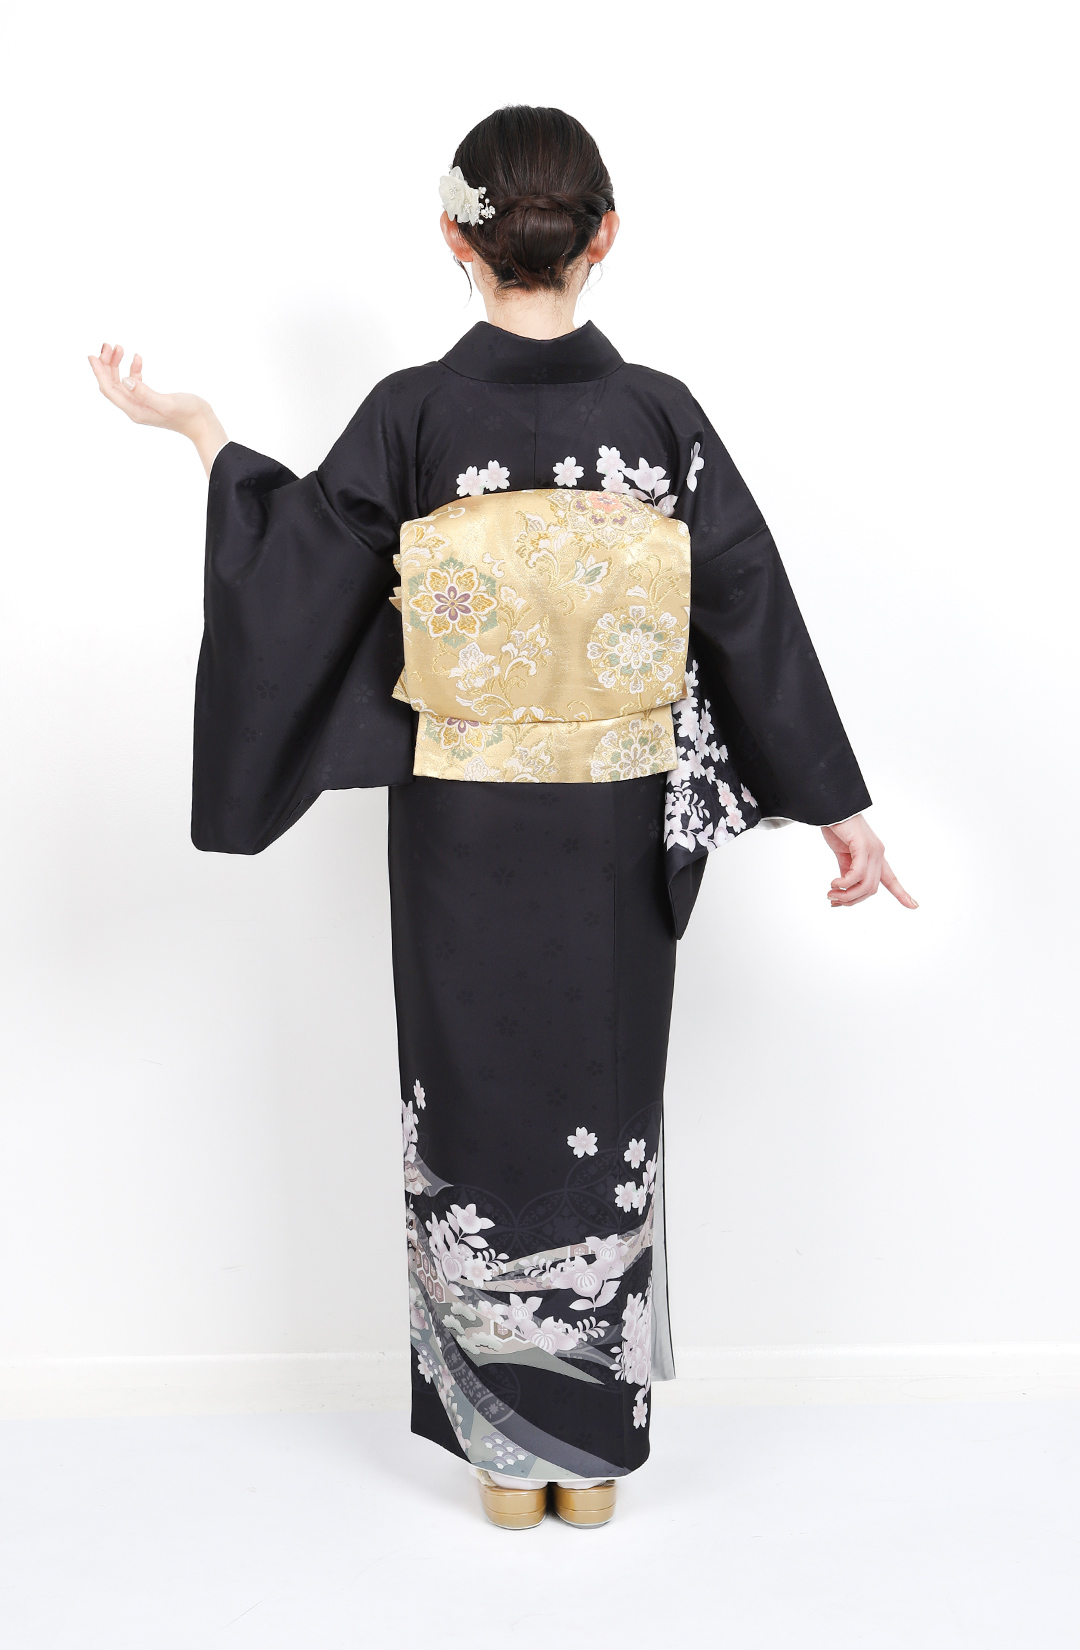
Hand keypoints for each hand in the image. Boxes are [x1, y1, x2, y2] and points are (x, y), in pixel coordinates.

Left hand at [87, 344, 226, 475]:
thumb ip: (145, 393)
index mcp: (135, 410)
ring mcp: (142, 404)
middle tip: (108, 345)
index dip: (99, 373)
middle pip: (112, 384)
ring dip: (117, 365)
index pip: (110, 390)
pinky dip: (134, 369)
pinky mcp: (150, 399)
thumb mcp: (167, 402)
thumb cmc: (188, 414)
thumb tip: (125, 380)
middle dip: (106, 365)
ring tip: (119, 347)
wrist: (203, 424)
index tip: (92, 355)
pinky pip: (135, 382)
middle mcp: (135, 408)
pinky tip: (138, 358)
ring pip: (121, 382)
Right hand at [821, 815, 916, 908]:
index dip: (902, 894)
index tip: (914, 906)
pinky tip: (834, 884)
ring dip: (846, 895)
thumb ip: (847, 870)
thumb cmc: (836, 828)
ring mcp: (873, 850)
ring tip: (831, 895)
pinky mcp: (863, 846)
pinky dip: (845, 883)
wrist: (831, 808)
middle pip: (872, 889)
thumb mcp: (843, 854)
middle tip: (833, 901)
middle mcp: (878, 854)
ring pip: (866, 885)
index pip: (891, 879)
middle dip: (852, 900)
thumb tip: (845, 889)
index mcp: (876, 856)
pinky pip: (857, 874)